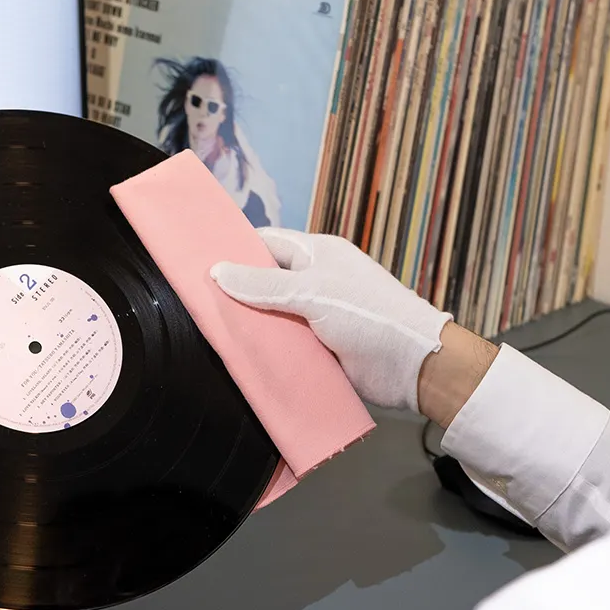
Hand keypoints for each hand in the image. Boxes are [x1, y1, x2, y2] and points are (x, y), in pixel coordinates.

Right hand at [211, 228, 451, 410]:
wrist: (412, 365)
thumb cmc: (368, 314)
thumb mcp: (312, 292)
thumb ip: (263, 285)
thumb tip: (217, 271)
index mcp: (317, 254)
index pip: (267, 244)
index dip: (235, 250)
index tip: (200, 261)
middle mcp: (315, 282)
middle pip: (264, 283)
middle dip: (236, 293)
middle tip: (197, 304)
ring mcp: (316, 317)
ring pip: (270, 318)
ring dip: (249, 327)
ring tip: (210, 333)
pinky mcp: (318, 350)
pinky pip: (283, 347)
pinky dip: (266, 352)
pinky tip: (239, 358)